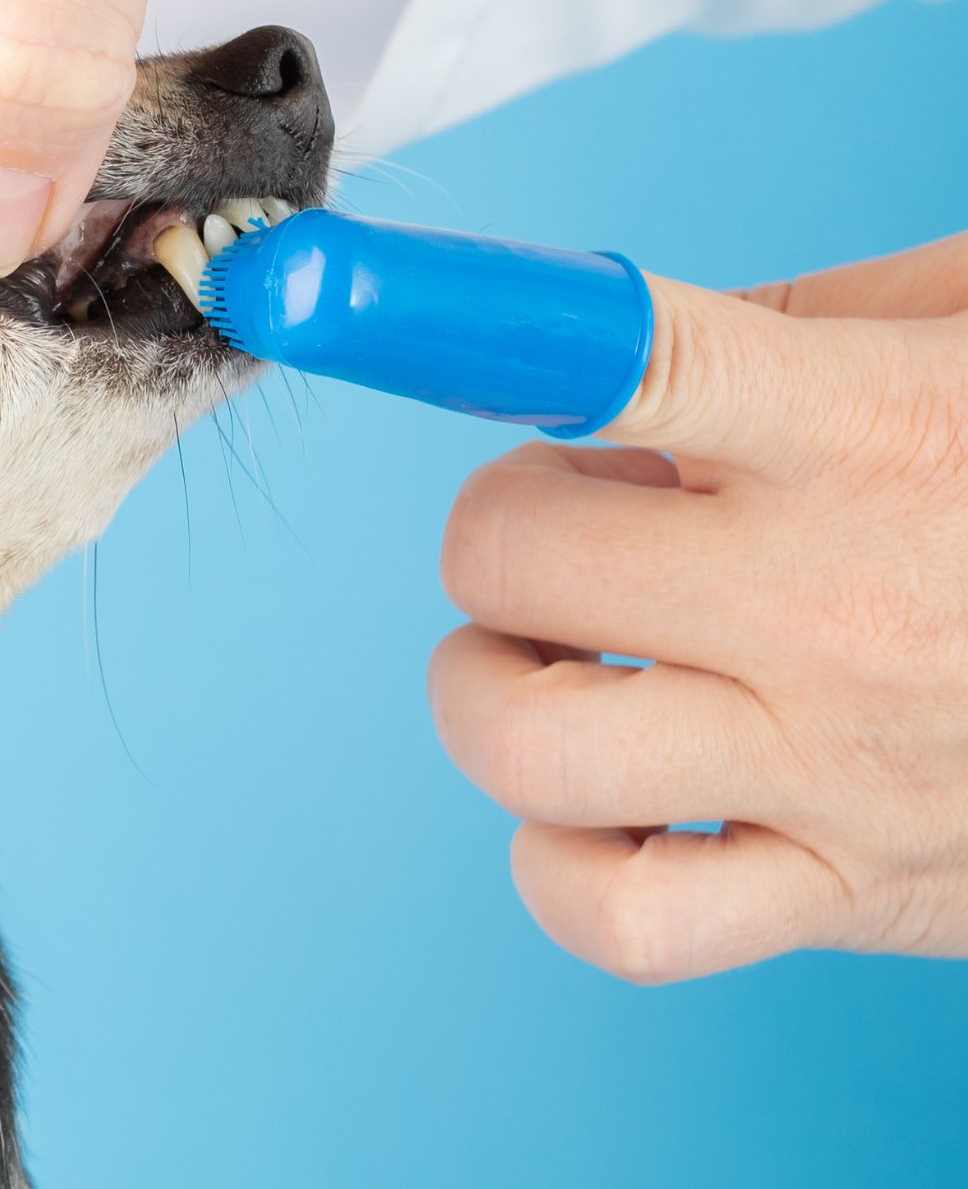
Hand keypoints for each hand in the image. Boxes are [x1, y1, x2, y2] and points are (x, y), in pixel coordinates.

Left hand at [432, 233, 967, 982]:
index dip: (459, 321)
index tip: (343, 295)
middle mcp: (834, 600)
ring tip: (566, 655)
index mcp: (869, 431)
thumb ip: (804, 328)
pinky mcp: (845, 894)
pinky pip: (616, 917)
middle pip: (513, 556)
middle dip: (502, 528)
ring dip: (492, 685)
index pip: (619, 358)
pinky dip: (558, 860)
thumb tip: (602, 361)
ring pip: (526, 740)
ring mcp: (835, 764)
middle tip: (575, 526)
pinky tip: (607, 799)